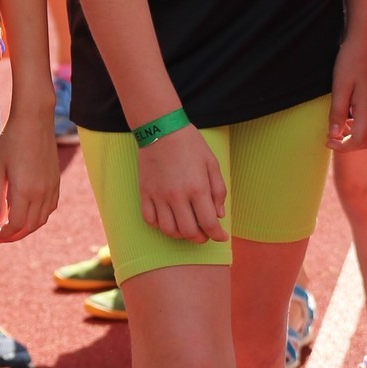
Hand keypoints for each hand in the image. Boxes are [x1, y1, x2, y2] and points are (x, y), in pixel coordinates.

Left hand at [0, 105, 60, 241]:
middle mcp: (41, 193)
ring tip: (12, 227)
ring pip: (41, 220)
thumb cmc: (11, 141)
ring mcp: (51, 188)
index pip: (16, 226)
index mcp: (24, 191)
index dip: (3, 235)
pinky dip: (39, 217)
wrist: (35, 120)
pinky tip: (27, 213)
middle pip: (29, 227)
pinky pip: (50, 208)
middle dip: (14, 236)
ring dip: (27, 228)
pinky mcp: (56, 182)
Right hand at [137, 125, 227, 242]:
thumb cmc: (190, 144)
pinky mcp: (145, 193)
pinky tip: (169, 218)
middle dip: (201, 238)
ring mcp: (159, 196)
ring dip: (181, 234)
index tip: (222, 237)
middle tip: (205, 234)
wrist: (161, 129)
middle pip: (189, 232)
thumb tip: (219, 215)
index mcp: (197, 188)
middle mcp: (177, 196)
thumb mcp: (212, 163)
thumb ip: (218, 191)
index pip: (209, 223)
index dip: (218, 235)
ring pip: (169, 230)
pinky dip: (160, 225)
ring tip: (188, 227)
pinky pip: (150, 220)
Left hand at [328, 32, 366, 153]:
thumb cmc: (351, 60)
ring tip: (336, 128)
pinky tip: (346, 118)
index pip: (358, 140)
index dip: (342, 146)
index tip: (327, 141)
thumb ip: (337, 112)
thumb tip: (334, 134)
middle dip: (348, 145)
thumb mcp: (339, 86)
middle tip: (330, 139)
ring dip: (354, 136)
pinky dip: (359, 127)